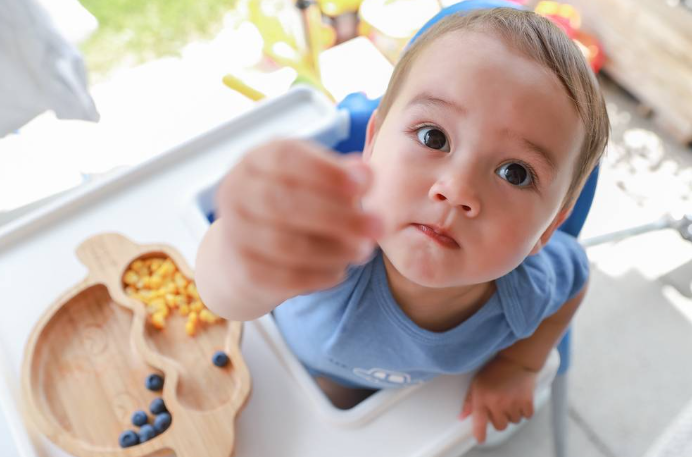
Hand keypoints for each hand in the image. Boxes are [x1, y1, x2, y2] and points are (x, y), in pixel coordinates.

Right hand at [216, 139, 381, 303]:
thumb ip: (341, 176)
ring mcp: (235, 233)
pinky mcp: (244, 271)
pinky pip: (284, 276)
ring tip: (364, 251)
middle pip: (283, 202)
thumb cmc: (293, 206)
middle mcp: (236, 192)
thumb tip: (365, 173)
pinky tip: (341, 271)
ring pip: (284, 244)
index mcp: (255, 161)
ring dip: (333, 249)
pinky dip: (318, 275)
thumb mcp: (316, 182)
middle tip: (378, 225)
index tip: (364, 185)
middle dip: (337, 215)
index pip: (284, 157)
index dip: (325, 171)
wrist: (250, 253)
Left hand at [460, 356, 536, 443]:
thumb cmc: (494, 371)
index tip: (480, 439)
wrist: (516, 359)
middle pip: (499, 426)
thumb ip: (469, 401)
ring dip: (511, 414)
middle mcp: (497, 403)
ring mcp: (513, 403)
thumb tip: (462, 417)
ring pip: (513, 422)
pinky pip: (526, 417)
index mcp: (482, 398)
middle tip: (499, 406)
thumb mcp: (477, 383)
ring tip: (510, 399)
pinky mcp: (527, 402)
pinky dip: (524, 411)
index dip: (480, 434)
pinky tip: (519, 399)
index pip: (479, 423)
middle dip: (499, 419)